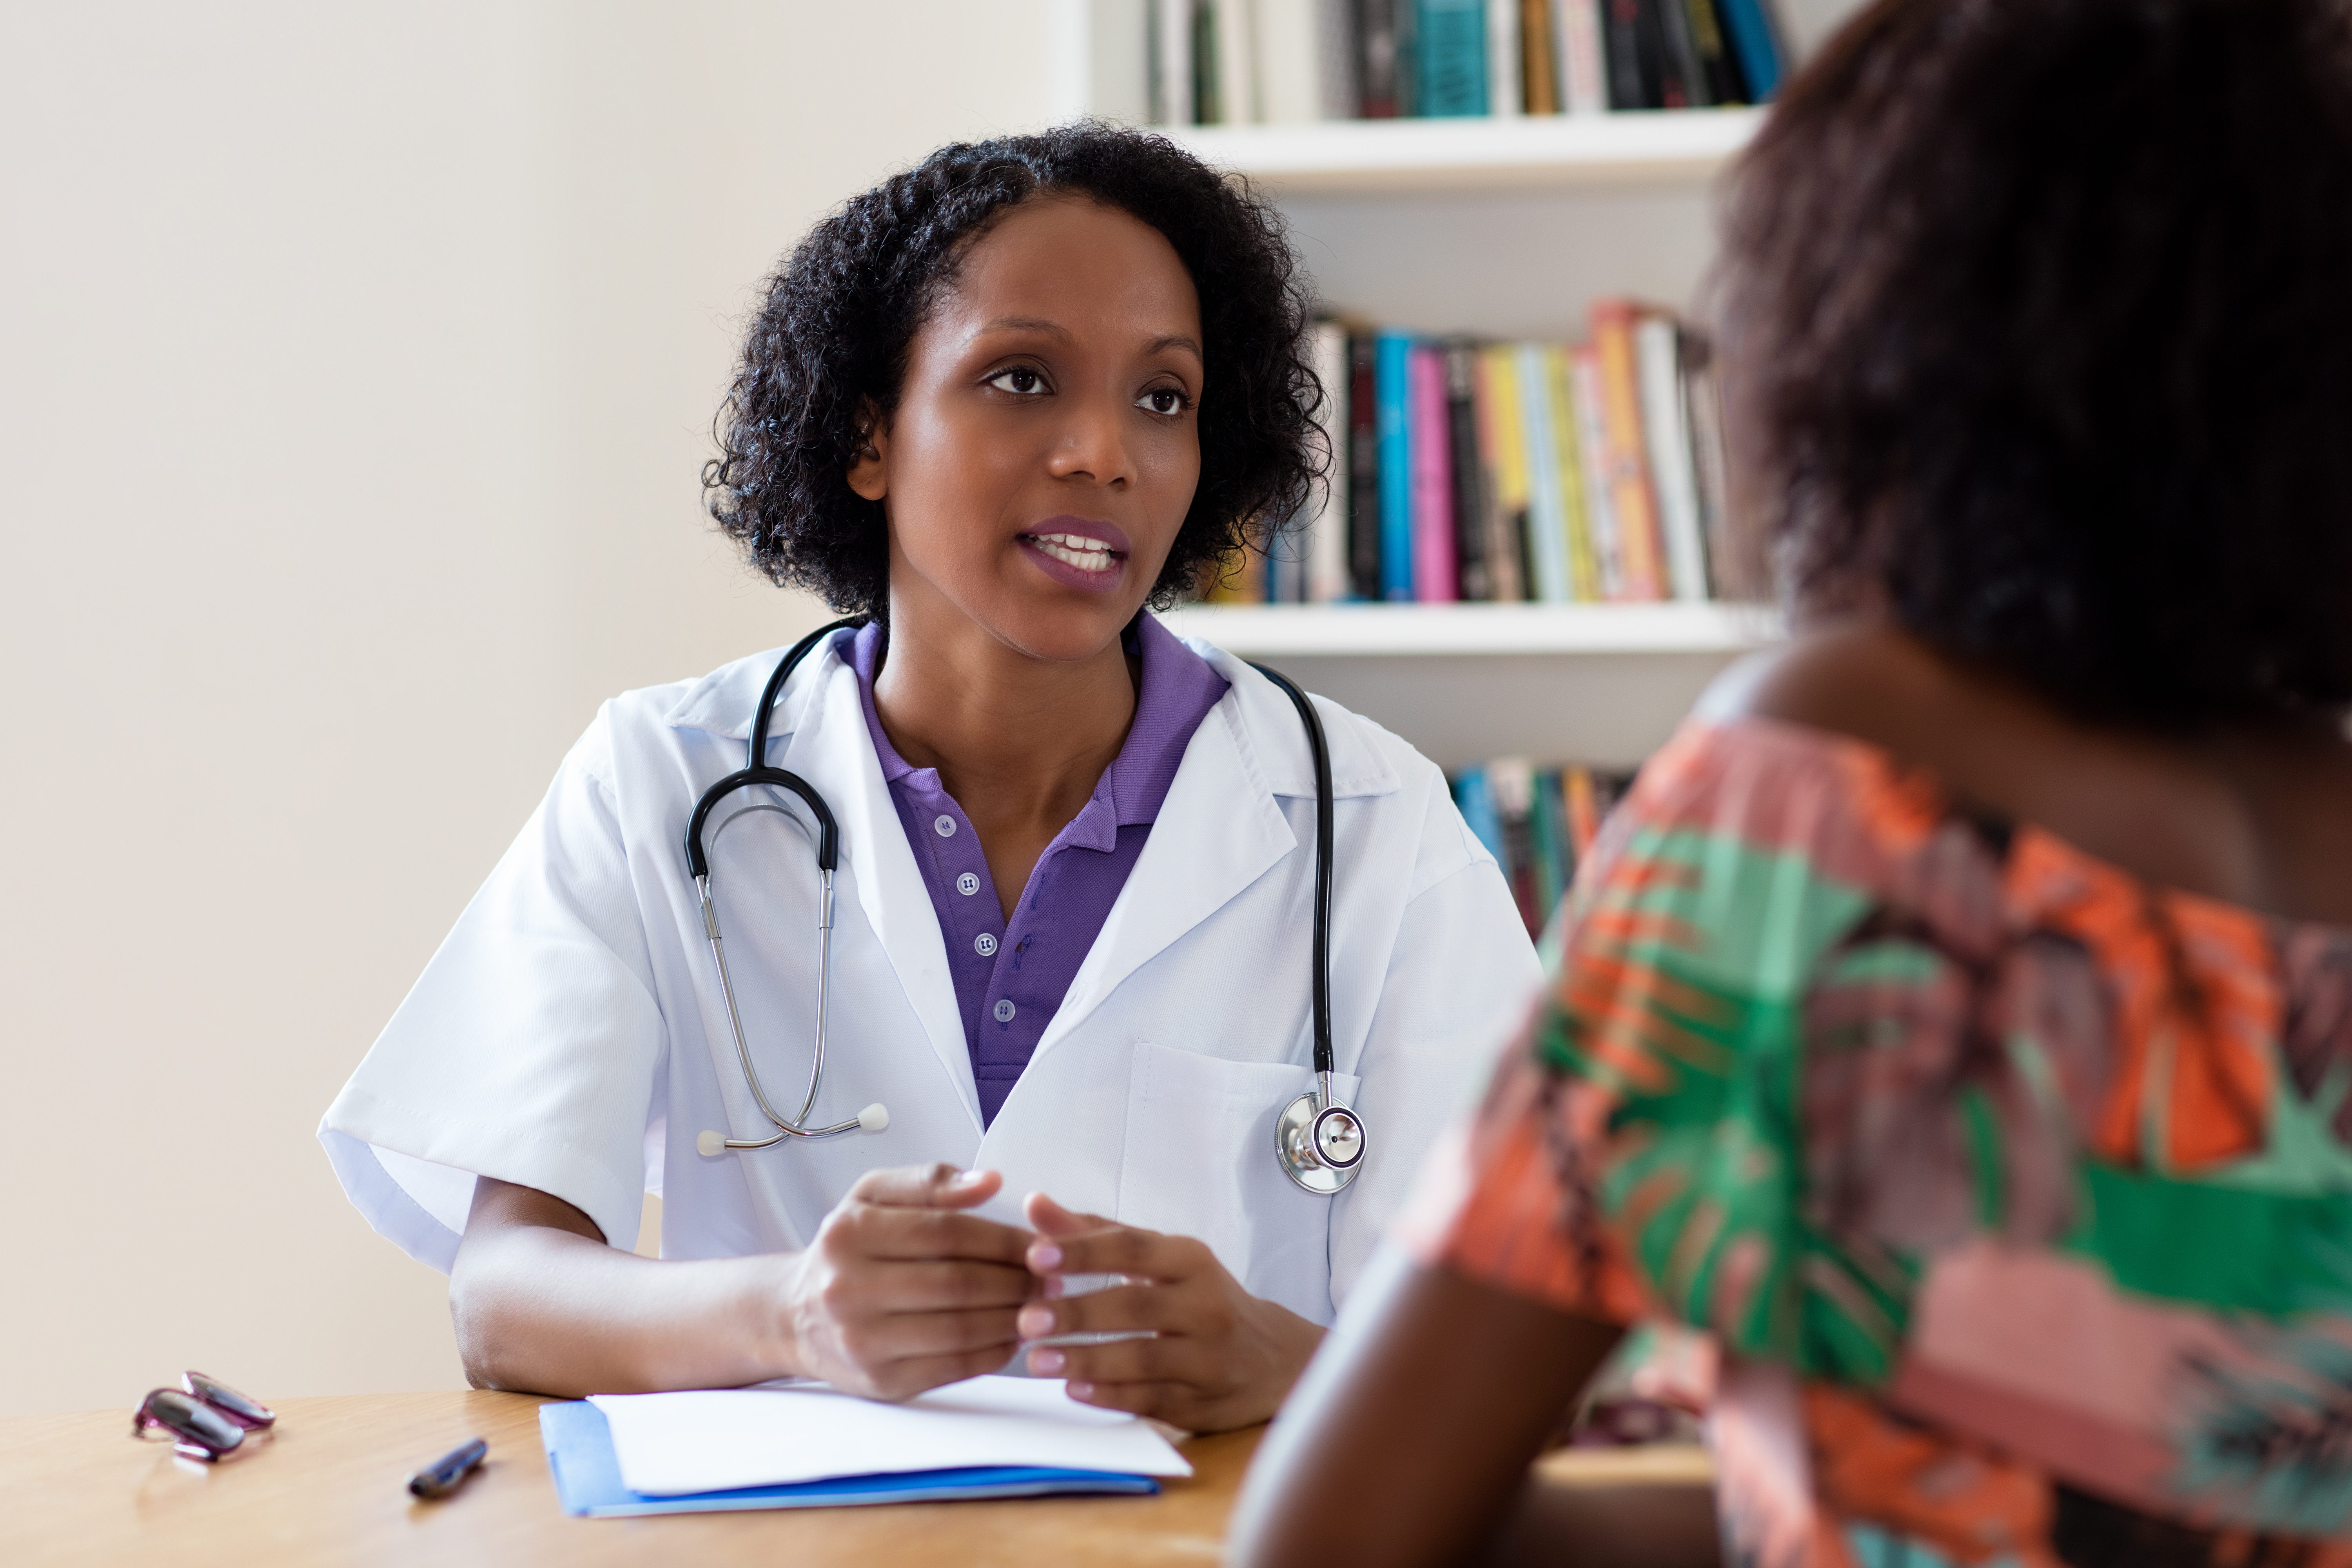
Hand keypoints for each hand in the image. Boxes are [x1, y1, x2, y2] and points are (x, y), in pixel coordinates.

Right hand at [781, 1164, 1038, 1399]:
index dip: (1004, 1238)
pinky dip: (995, 1353)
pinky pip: (954, 1367)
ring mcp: (862, 1341)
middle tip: (1053, 1277)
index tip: (1041, 1242)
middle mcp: (848, 1289)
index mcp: (850, 1233)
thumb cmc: (848, 1250)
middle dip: (1018, 1281)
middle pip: (958, 1283)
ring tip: (1041, 1305)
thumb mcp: (873, 1196)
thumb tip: (991, 1181)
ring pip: (961, 1330)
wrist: (796, 1316)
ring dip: (1014, 1318)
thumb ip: (930, 1181)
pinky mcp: (881, 1382)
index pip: (946, 1232)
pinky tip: (1014, 1336)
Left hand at [1014, 1193, 1323, 1431]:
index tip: (1034, 1255)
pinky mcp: (1201, 1403)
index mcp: (1190, 1260)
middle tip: (1026, 1319)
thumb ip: (1093, 1234)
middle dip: (1077, 1312)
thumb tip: (1033, 1203)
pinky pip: (1150, 1399)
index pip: (1133, 1248)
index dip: (1083, 1251)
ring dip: (1086, 1360)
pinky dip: (1110, 1395)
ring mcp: (1206, 1357)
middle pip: (1135, 1305)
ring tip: (1036, 1361)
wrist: (1271, 1359)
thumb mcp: (1157, 1259)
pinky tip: (1073, 1390)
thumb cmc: (1196, 1298)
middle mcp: (1204, 1305)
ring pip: (1142, 1358)